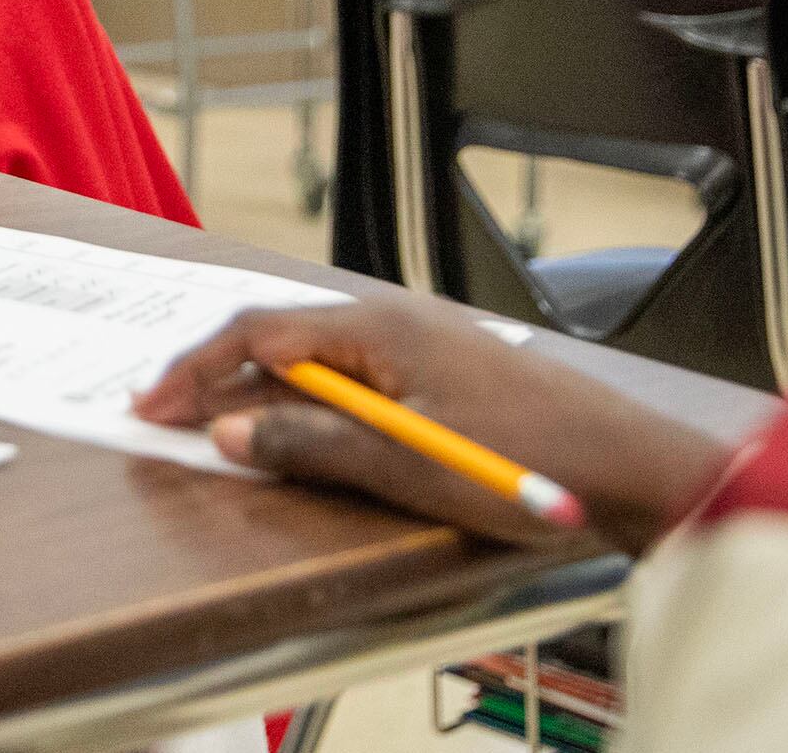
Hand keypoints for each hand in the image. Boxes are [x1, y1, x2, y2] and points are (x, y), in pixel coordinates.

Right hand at [132, 294, 726, 552]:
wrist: (635, 469)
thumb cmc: (534, 466)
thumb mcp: (411, 465)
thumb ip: (314, 443)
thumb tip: (231, 431)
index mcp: (379, 326)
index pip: (260, 332)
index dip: (198, 369)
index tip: (151, 406)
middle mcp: (395, 318)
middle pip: (281, 335)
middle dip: (217, 373)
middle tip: (167, 416)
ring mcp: (421, 341)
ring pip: (314, 353)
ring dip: (260, 385)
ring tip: (219, 423)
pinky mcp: (442, 369)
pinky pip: (350, 370)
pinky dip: (305, 393)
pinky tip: (296, 422)